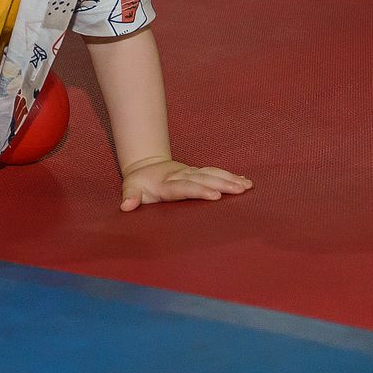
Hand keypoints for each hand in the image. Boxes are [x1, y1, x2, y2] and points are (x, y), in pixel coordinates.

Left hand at [119, 156, 251, 211]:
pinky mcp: (198, 172)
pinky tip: (246, 181)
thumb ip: (130, 197)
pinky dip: (230, 176)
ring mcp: (191, 173)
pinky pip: (215, 173)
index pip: (184, 187)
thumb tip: (126, 206)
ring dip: (230, 179)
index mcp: (166, 184)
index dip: (199, 191)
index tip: (214, 196)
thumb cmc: (139, 183)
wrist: (146, 165)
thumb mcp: (131, 188)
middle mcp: (182, 176)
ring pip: (212, 174)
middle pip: (204, 179)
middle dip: (222, 184)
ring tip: (247, 186)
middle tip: (240, 190)